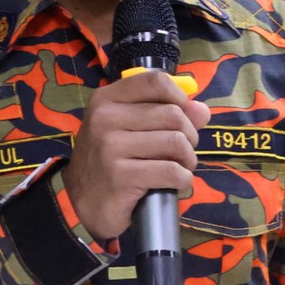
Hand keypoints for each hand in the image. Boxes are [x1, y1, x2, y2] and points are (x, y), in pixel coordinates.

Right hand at [62, 69, 211, 240]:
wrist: (82, 202)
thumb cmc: (110, 161)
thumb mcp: (130, 129)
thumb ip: (166, 113)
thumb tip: (203, 110)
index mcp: (106, 99)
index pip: (155, 81)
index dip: (180, 98)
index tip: (182, 118)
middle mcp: (105, 118)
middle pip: (173, 114)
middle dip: (189, 137)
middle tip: (182, 153)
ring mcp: (110, 147)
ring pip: (176, 142)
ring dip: (188, 160)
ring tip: (180, 168)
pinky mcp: (120, 176)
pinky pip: (171, 171)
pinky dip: (183, 180)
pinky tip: (176, 184)